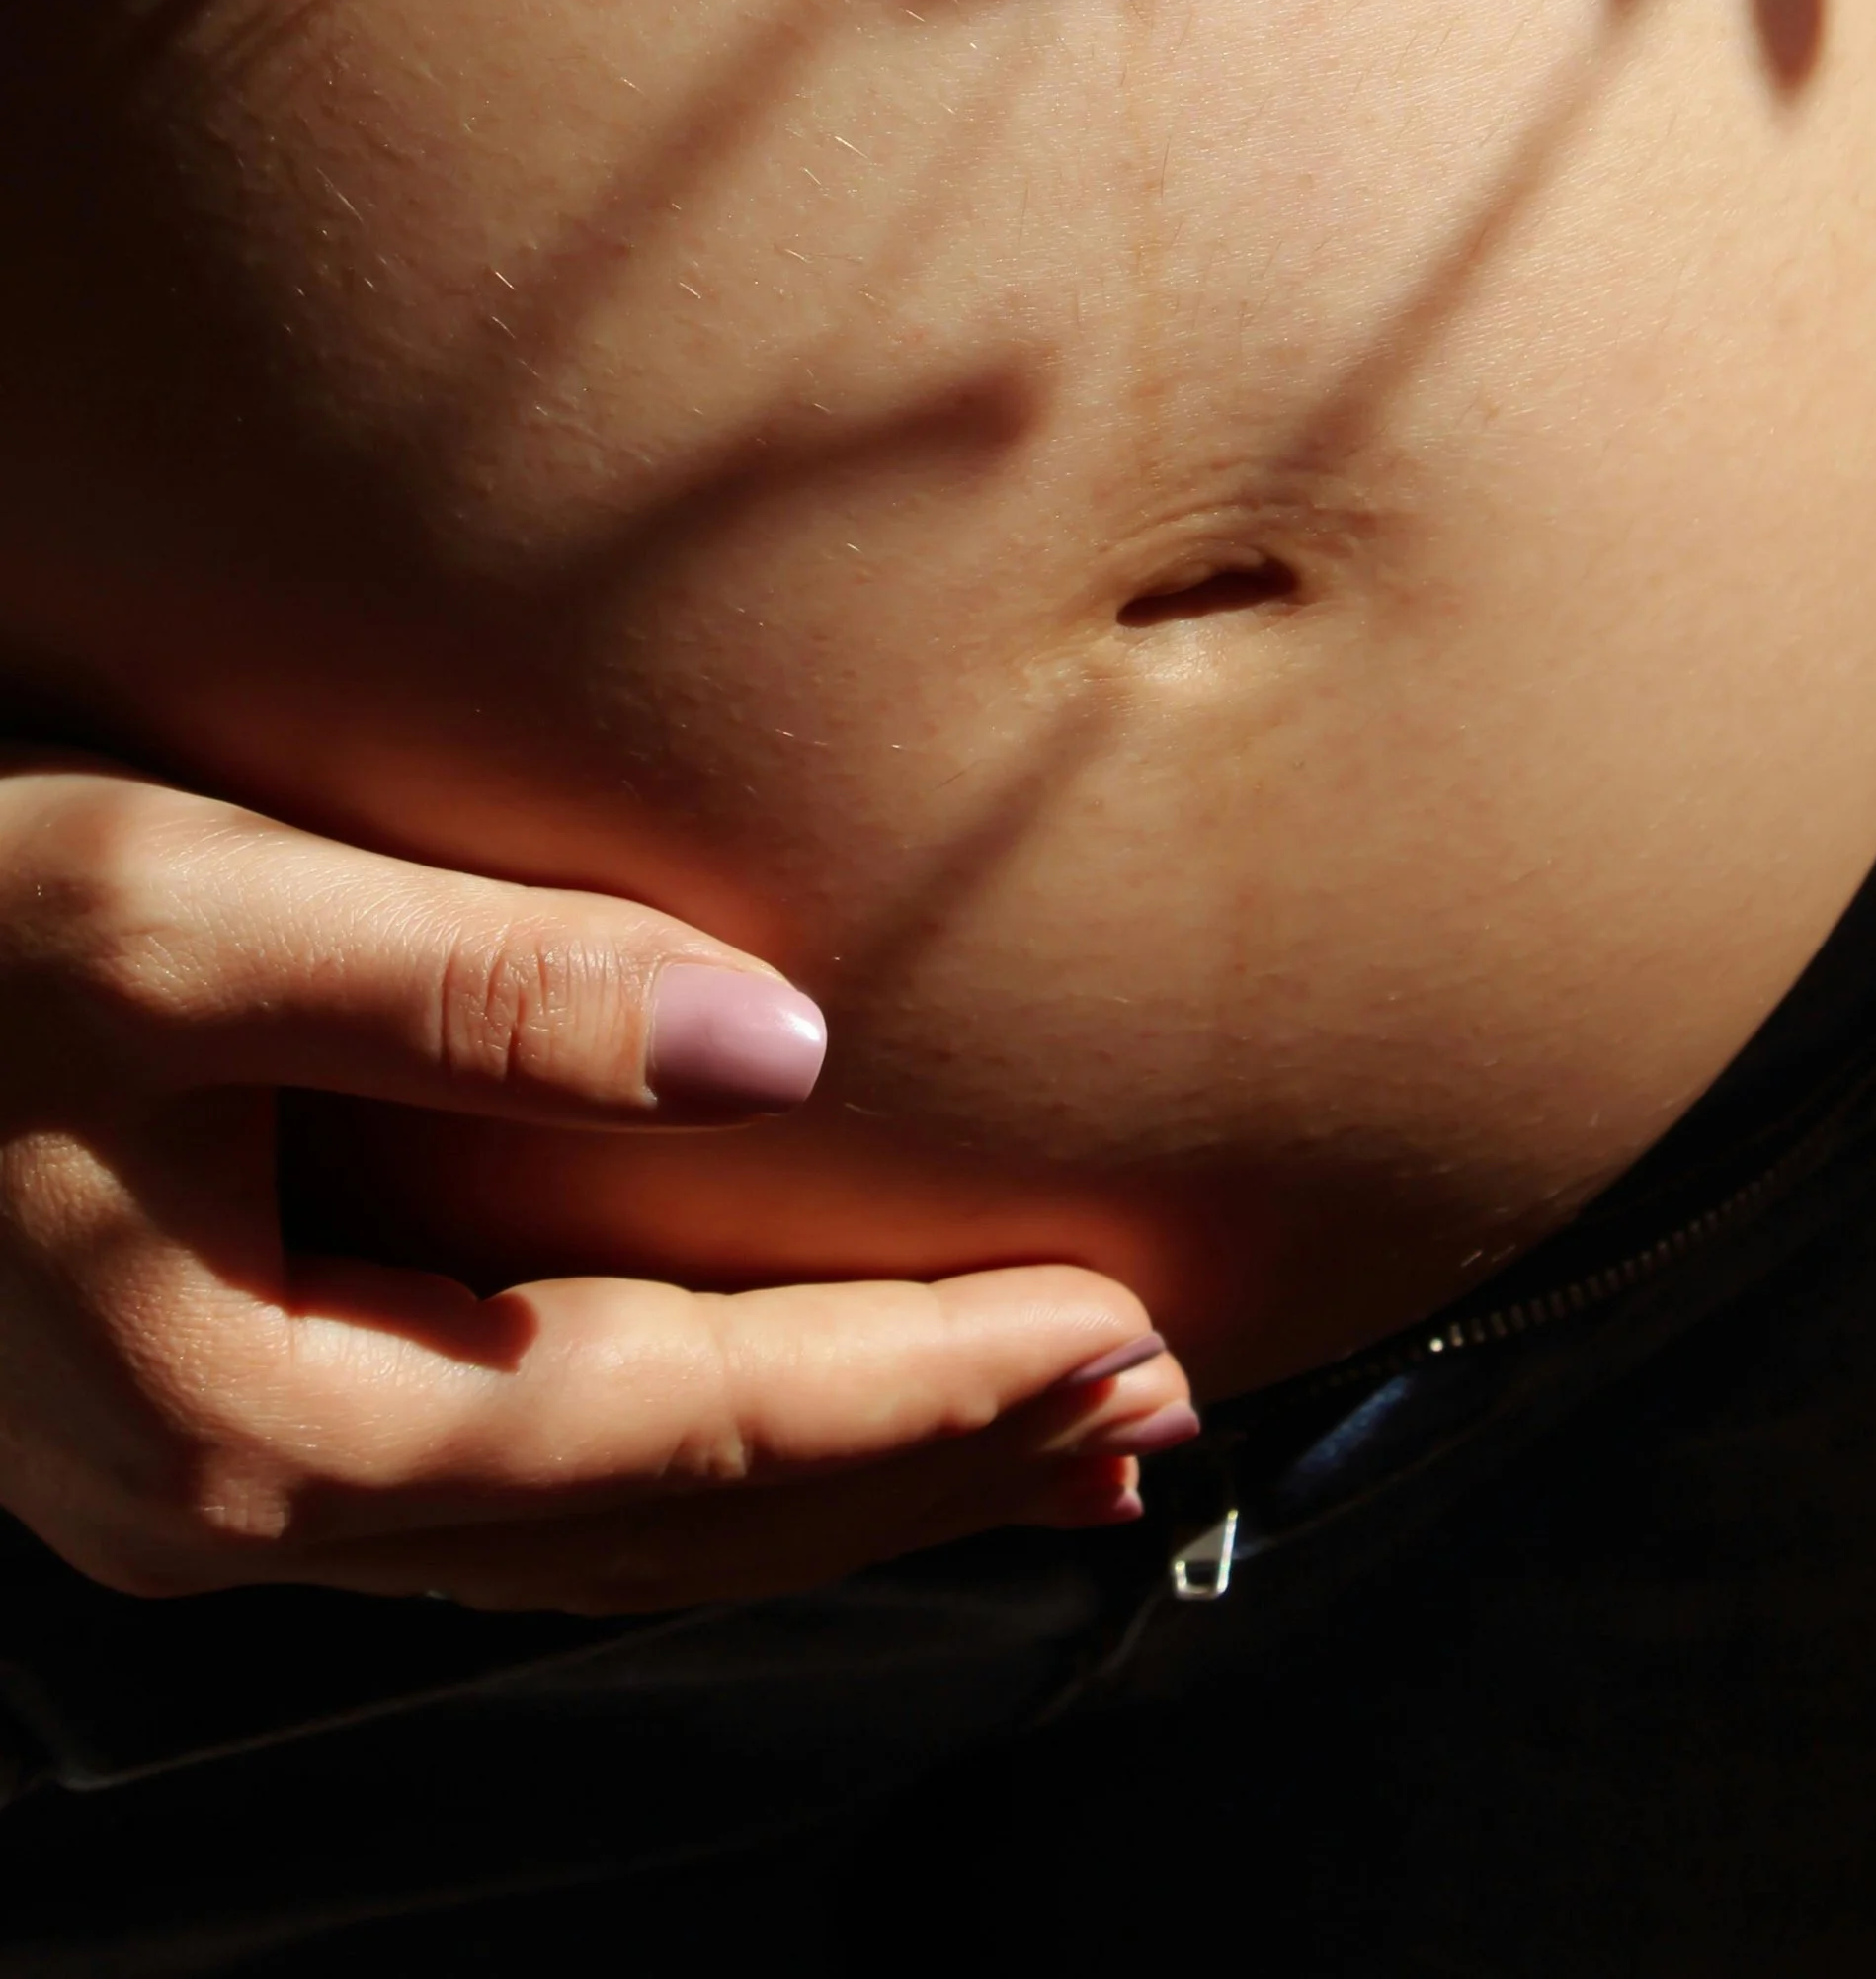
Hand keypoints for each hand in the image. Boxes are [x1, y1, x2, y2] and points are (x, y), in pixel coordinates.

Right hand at [0, 755, 1193, 1615]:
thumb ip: (475, 983)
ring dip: (829, 1476)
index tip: (1124, 1334)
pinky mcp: (215, 1406)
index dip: (920, 1388)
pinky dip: (688, 1449)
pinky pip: (519, 1468)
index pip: (681, 1421)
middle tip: (1148, 1419)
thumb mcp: (171, 912)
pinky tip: (773, 1406)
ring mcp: (224, 1474)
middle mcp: (250, 1492)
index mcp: (255, 1413)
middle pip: (669, 1516)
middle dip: (921, 1466)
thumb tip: (781, 1044)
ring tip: (1037, 1440)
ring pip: (604, 1518)